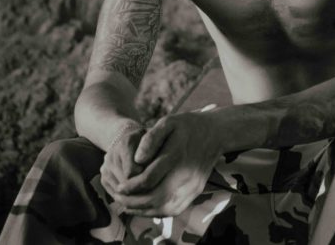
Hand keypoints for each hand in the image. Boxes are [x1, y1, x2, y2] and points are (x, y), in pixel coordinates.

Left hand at [108, 112, 223, 216]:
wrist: (215, 133)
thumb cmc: (187, 125)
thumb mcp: (168, 122)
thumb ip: (150, 139)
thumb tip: (137, 159)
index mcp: (177, 155)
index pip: (149, 179)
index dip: (131, 186)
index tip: (119, 187)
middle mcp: (187, 174)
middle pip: (156, 198)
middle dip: (134, 202)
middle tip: (119, 198)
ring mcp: (193, 186)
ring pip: (165, 208)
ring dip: (144, 210)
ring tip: (127, 205)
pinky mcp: (196, 192)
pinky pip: (175, 209)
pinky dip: (157, 212)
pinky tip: (144, 207)